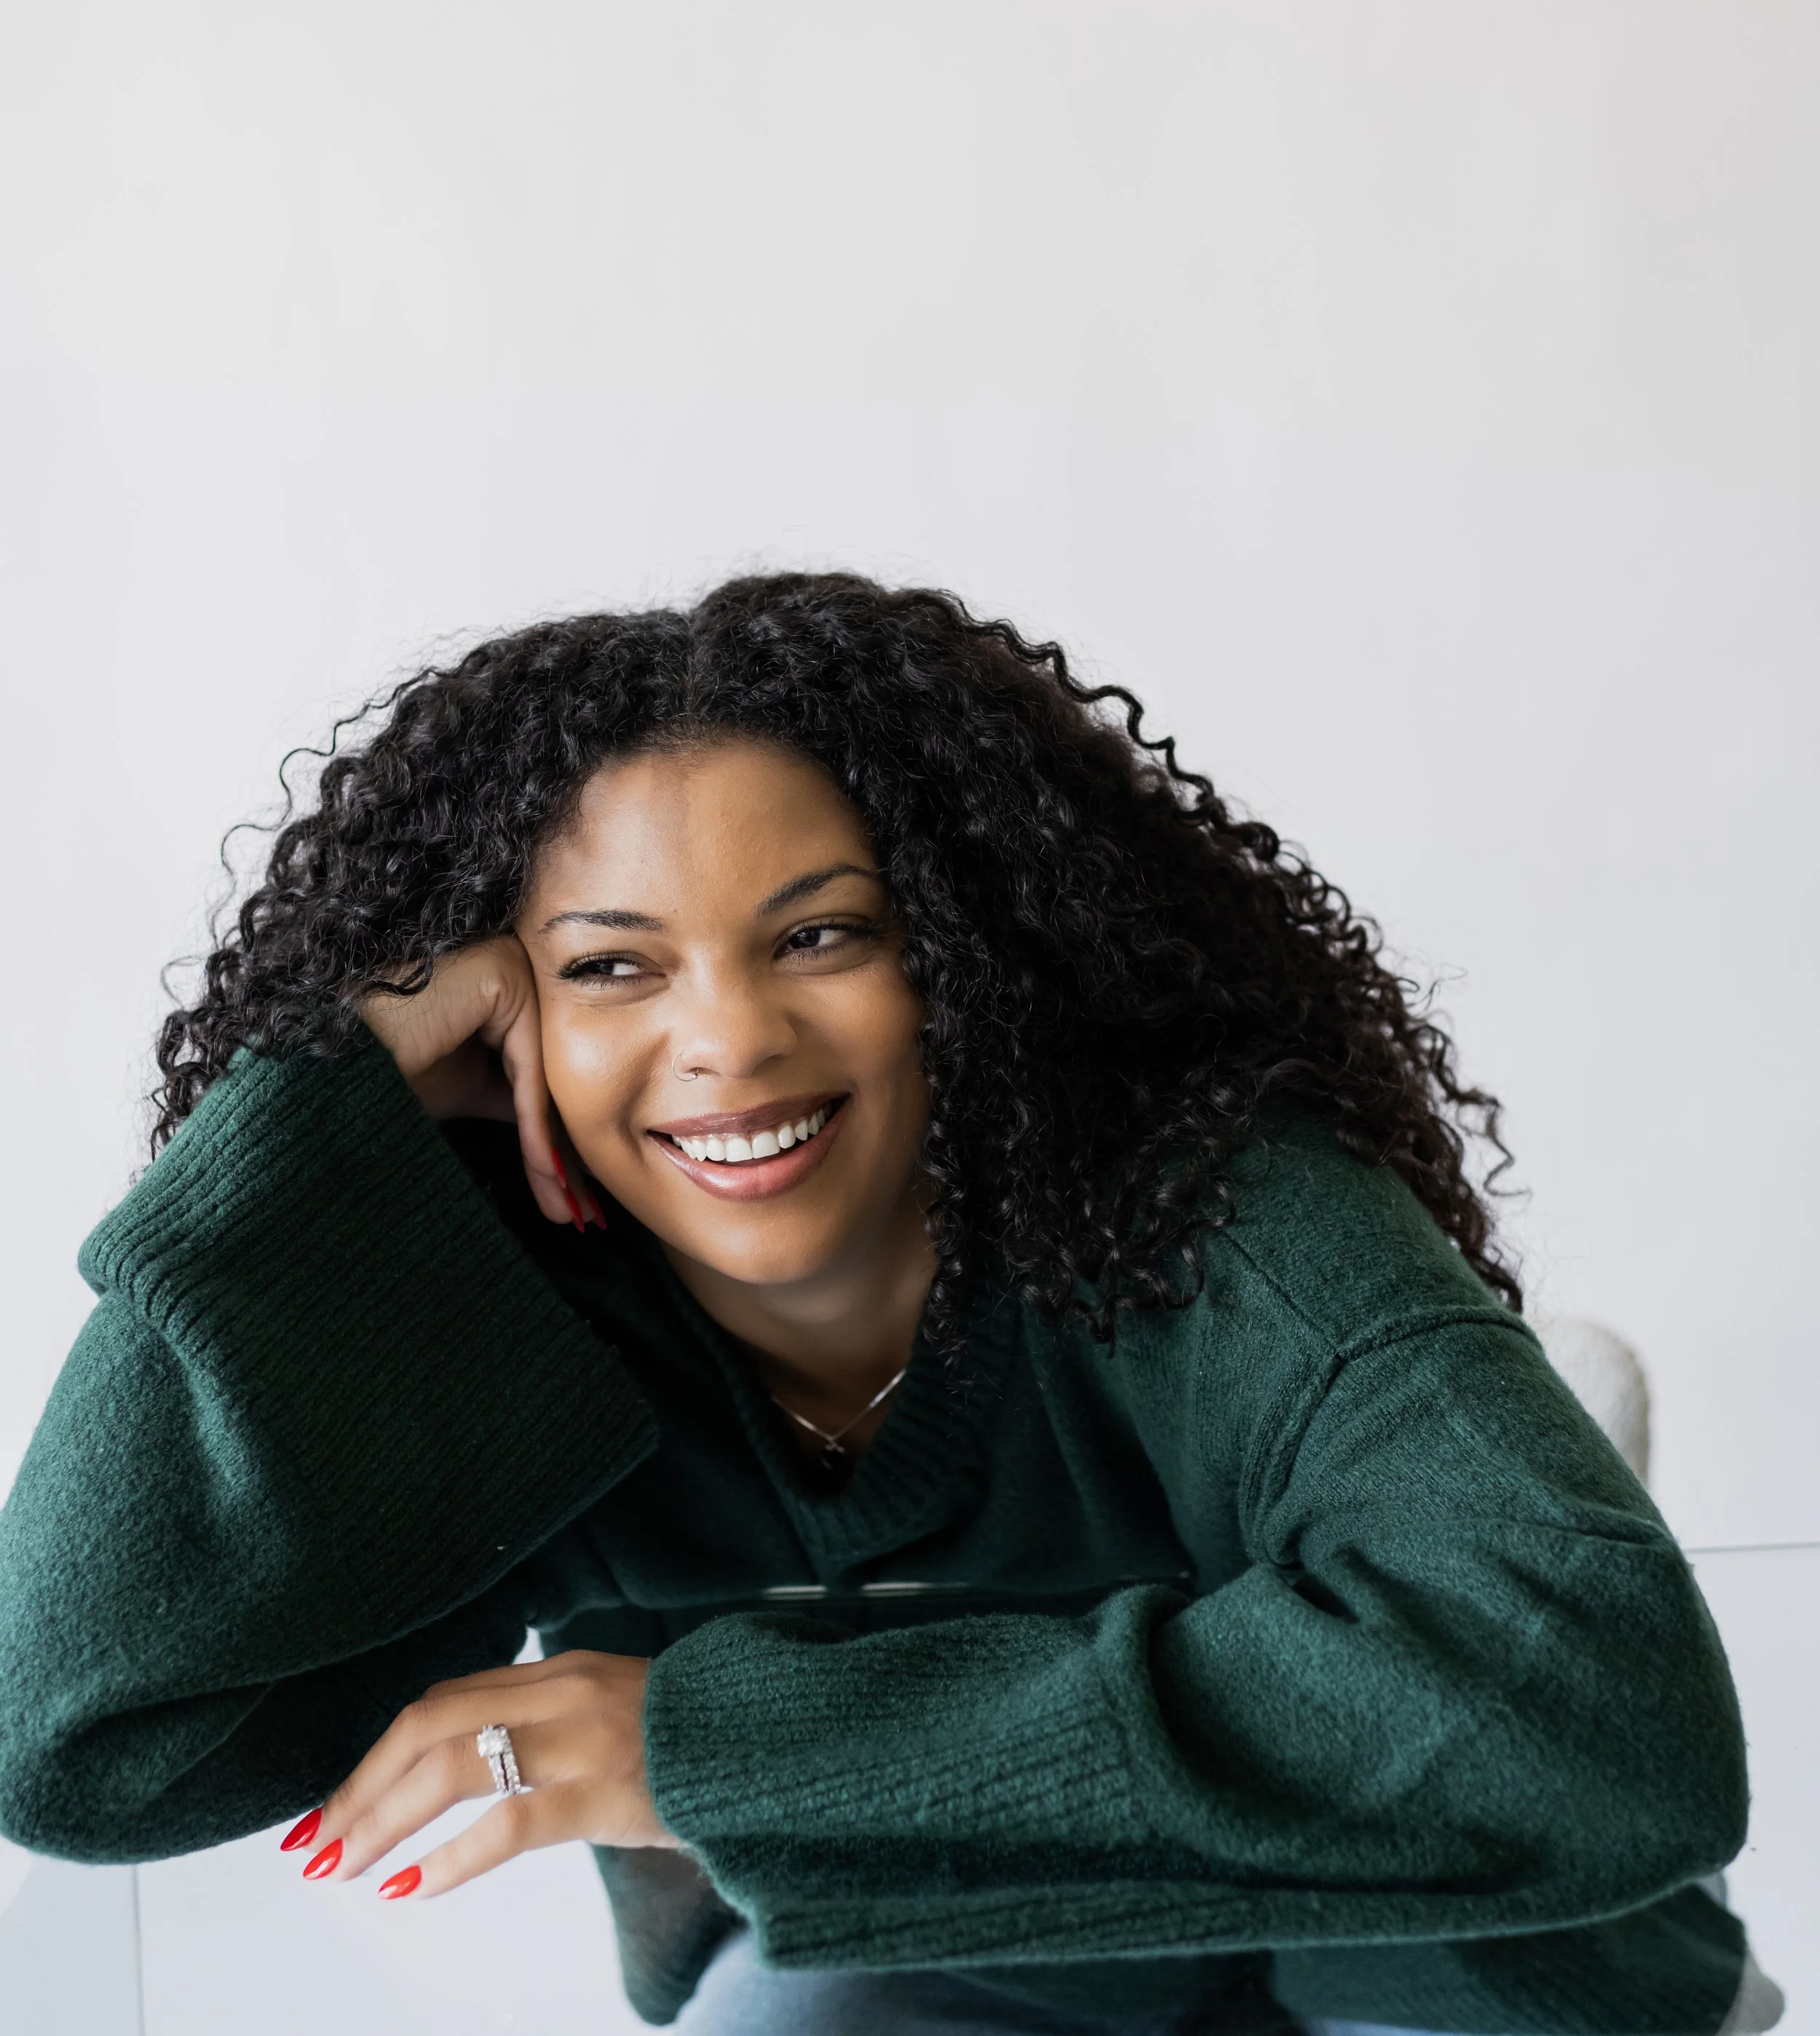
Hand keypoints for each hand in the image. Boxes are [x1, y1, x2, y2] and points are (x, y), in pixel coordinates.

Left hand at [289, 1652, 677, 1899]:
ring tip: (348, 1866)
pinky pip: (510, 1823)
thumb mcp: (610, 1707)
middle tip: (316, 1840)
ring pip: (454, 1767)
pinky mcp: (604, 1791)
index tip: (336, 1800)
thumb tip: (474, 1755)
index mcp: (556, 1670)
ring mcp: (580, 1740)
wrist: (768, 1736)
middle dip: (362, 1786)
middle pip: (429, 1725)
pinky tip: (416, 1889)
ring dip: (386, 1821)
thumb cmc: (689, 1736)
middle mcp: (558, 1693)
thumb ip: (547, 1719)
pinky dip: (452, 1858)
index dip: (378, 1751)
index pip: (442, 1699)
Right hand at [358, 935, 602, 1228]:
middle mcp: (521, 968)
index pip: (543, 1078)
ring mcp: (517, 967)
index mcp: (510, 989)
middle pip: (551, 1078)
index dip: (555, 1142)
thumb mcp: (461, 1087)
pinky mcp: (505, 977)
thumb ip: (512, 1099)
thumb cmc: (381, 1060)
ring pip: (545, 1079)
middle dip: (566, 1155)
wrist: (327, 1046)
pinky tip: (547, 1174)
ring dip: (556, 1154)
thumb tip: (557, 1140)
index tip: (572, 1199)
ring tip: (569, 1209)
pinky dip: (536, 1127)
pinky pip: (528, 1068)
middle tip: (581, 1214)